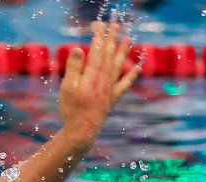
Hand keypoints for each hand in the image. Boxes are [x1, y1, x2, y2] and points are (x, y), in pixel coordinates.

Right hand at [58, 22, 140, 150]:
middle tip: (116, 25)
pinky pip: (124, 84)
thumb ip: (74, 68)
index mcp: (92, 75)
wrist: (82, 131)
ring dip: (124, 51)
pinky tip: (138, 68)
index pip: (97, 51)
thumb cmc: (72, 109)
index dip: (99, 37)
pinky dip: (132, 75)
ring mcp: (109, 89)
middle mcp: (104, 79)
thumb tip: (80, 48)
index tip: (100, 25)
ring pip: (118, 66)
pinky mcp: (112, 98)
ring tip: (129, 38)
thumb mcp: (67, 87)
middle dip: (112, 39)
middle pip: (109, 55)